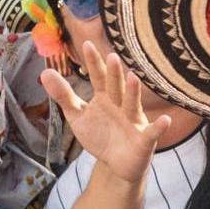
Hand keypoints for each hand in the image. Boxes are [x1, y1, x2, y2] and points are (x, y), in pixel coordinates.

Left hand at [43, 44, 176, 184]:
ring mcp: (134, 121)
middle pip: (116, 88)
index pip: (98, 78)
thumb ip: (64, 95)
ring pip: (133, 105)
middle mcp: (121, 105)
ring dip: (134, 92)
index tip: (87, 44)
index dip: (93, 63)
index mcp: (105, 98)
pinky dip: (159, 127)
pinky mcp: (144, 139)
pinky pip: (152, 132)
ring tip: (134, 78)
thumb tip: (44, 72)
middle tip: (112, 57)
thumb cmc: (100, 135)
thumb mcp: (77, 116)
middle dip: (114, 74)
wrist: (117, 164)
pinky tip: (165, 120)